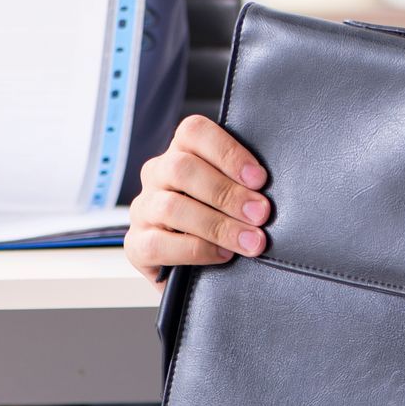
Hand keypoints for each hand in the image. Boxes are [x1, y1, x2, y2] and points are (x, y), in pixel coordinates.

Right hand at [124, 115, 270, 282]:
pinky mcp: (136, 245)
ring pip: (171, 207)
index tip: (260, 179)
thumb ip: (242, 184)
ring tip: (250, 240)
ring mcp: (143, 209)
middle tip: (260, 214)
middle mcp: (156, 175)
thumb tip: (268, 192)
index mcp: (181, 152)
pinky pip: (159, 244)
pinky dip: (196, 250)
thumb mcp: (232, 196)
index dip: (228, 152)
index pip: (194, 131)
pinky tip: (223, 255)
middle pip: (182, 168)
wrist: (196, 273)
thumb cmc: (221, 222)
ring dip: (217, 225)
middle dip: (227, 193)